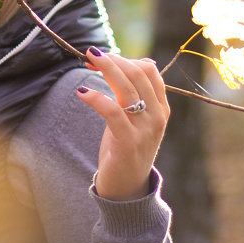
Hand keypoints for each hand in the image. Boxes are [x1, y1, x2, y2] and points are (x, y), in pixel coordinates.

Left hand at [75, 48, 170, 200]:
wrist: (127, 188)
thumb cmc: (126, 148)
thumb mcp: (135, 119)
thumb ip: (133, 95)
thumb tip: (122, 64)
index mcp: (161, 108)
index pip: (150, 70)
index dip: (125, 58)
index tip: (103, 57)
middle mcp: (157, 116)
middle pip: (138, 74)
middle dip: (113, 60)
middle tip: (91, 54)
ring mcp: (145, 130)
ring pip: (127, 88)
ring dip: (106, 69)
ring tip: (87, 61)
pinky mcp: (129, 142)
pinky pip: (113, 111)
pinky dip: (96, 98)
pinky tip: (82, 92)